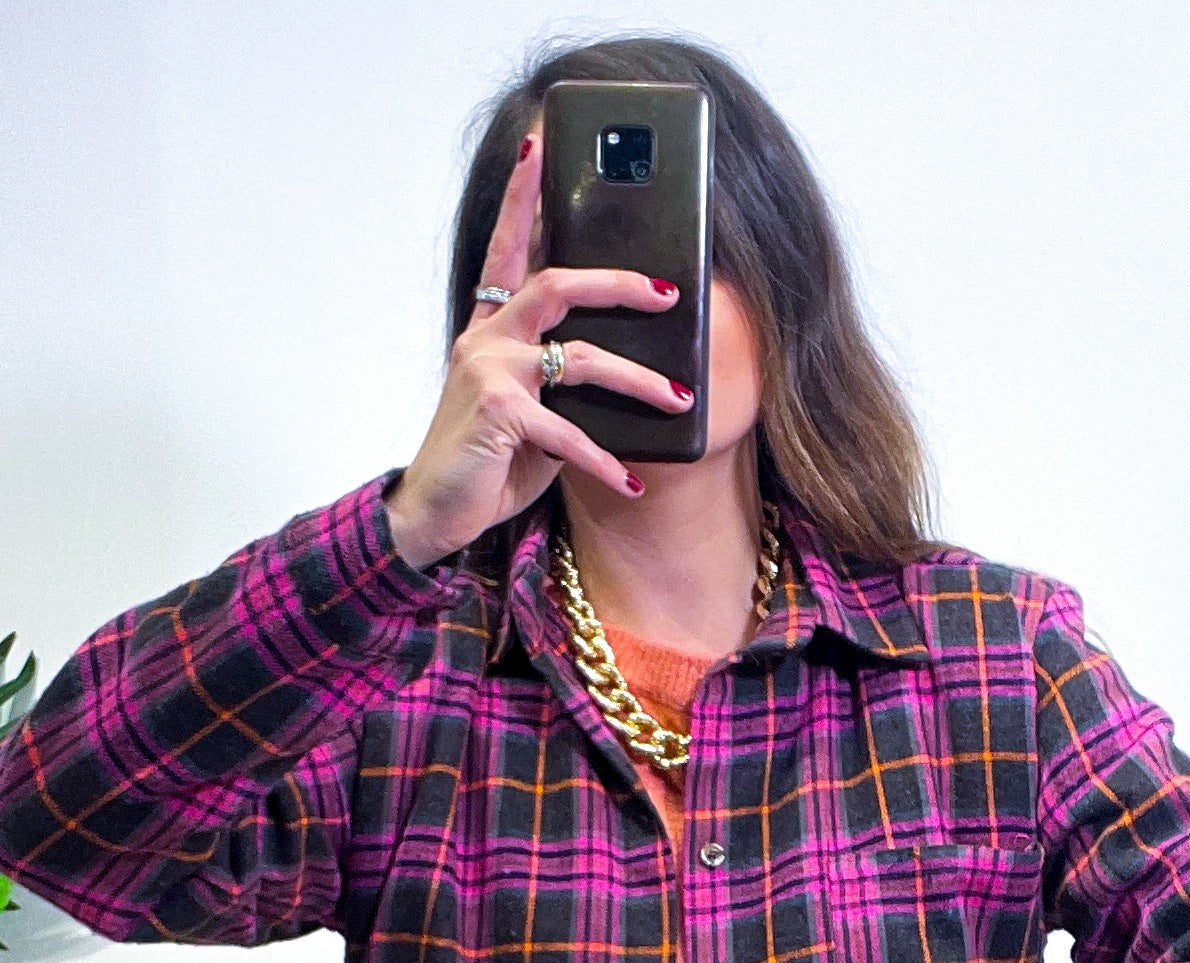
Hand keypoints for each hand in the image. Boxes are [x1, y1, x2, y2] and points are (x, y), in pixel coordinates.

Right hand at [385, 130, 694, 567]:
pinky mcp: (500, 413)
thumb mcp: (531, 415)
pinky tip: (630, 481)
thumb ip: (563, 386)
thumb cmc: (486, 463)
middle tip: (668, 290)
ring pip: (581, 355)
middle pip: (558, 282)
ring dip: (639, 380)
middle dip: (619, 283)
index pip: (506, 249)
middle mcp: (487, 340)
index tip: (537, 146)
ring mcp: (491, 372)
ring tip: (678, 399)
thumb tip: (624, 378)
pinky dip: (605, 460)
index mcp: (490, 330)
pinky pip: (570, 432)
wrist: (435, 514)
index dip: (521, 196)